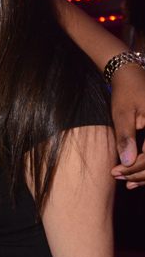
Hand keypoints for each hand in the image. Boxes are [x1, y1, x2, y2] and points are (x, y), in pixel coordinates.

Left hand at [110, 64, 144, 186]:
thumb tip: (126, 163)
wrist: (132, 75)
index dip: (135, 167)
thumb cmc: (126, 92)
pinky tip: (135, 176)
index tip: (116, 172)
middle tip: (118, 177)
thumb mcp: (122, 113)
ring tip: (127, 181)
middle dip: (140, 173)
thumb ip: (125, 137)